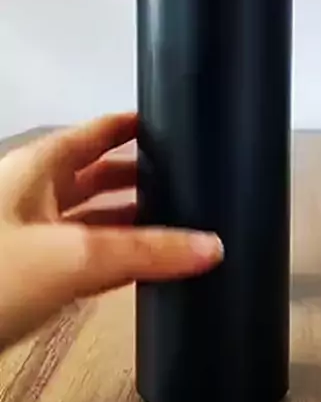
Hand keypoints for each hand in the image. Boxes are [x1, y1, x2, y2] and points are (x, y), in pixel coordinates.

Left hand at [0, 112, 222, 349]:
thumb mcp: (74, 256)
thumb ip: (146, 251)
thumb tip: (210, 246)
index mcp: (40, 168)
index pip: (98, 131)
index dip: (135, 124)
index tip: (175, 123)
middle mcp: (33, 196)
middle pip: (96, 175)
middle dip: (140, 176)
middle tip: (188, 179)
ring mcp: (29, 238)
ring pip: (90, 219)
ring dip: (130, 221)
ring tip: (178, 223)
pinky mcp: (28, 279)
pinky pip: (82, 258)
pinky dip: (114, 258)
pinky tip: (141, 269)